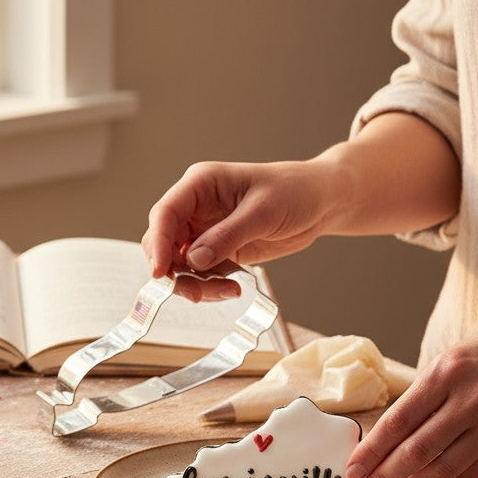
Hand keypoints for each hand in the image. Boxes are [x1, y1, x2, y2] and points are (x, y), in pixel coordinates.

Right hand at [142, 159, 333, 300]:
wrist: (319, 202)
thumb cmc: (294, 191)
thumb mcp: (263, 212)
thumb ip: (227, 235)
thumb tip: (193, 260)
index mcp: (200, 185)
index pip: (165, 213)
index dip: (157, 243)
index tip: (161, 271)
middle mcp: (196, 208)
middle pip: (164, 243)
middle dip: (175, 271)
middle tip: (197, 292)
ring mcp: (204, 230)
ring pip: (179, 264)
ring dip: (195, 283)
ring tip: (226, 290)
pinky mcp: (216, 250)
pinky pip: (199, 274)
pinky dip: (210, 286)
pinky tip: (233, 287)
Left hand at [346, 302, 477, 477]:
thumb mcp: (448, 362)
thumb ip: (422, 398)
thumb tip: (387, 439)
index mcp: (445, 374)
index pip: (397, 421)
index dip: (371, 450)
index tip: (352, 469)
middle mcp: (470, 401)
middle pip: (416, 451)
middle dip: (385, 475)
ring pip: (443, 468)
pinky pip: (471, 473)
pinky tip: (433, 476)